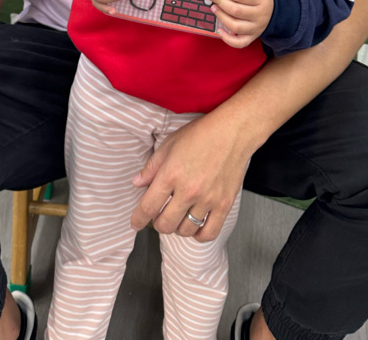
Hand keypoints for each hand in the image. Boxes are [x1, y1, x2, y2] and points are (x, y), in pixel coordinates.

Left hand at [131, 110, 250, 240]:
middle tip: (158, 218)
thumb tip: (137, 183)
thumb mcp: (169, 144)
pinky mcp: (224, 205)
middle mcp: (188, 191)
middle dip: (157, 224)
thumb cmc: (200, 134)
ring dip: (177, 228)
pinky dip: (199, 236)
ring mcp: (207, 200)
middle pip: (166, 224)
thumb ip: (151, 167)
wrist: (232, 132)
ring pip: (185, 230)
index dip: (138, 219)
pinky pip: (209, 233)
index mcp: (171, 175)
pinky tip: (195, 228)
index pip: (148, 207)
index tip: (136, 223)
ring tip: (177, 218)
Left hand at [206, 0, 273, 47]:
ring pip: (236, 26)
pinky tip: (219, 31)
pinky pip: (240, 43)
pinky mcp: (252, 37)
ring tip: (213, 8)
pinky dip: (228, 39)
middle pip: (236, 11)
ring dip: (222, 17)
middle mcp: (259, 15)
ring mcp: (256, 28)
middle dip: (220, 2)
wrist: (273, 8)